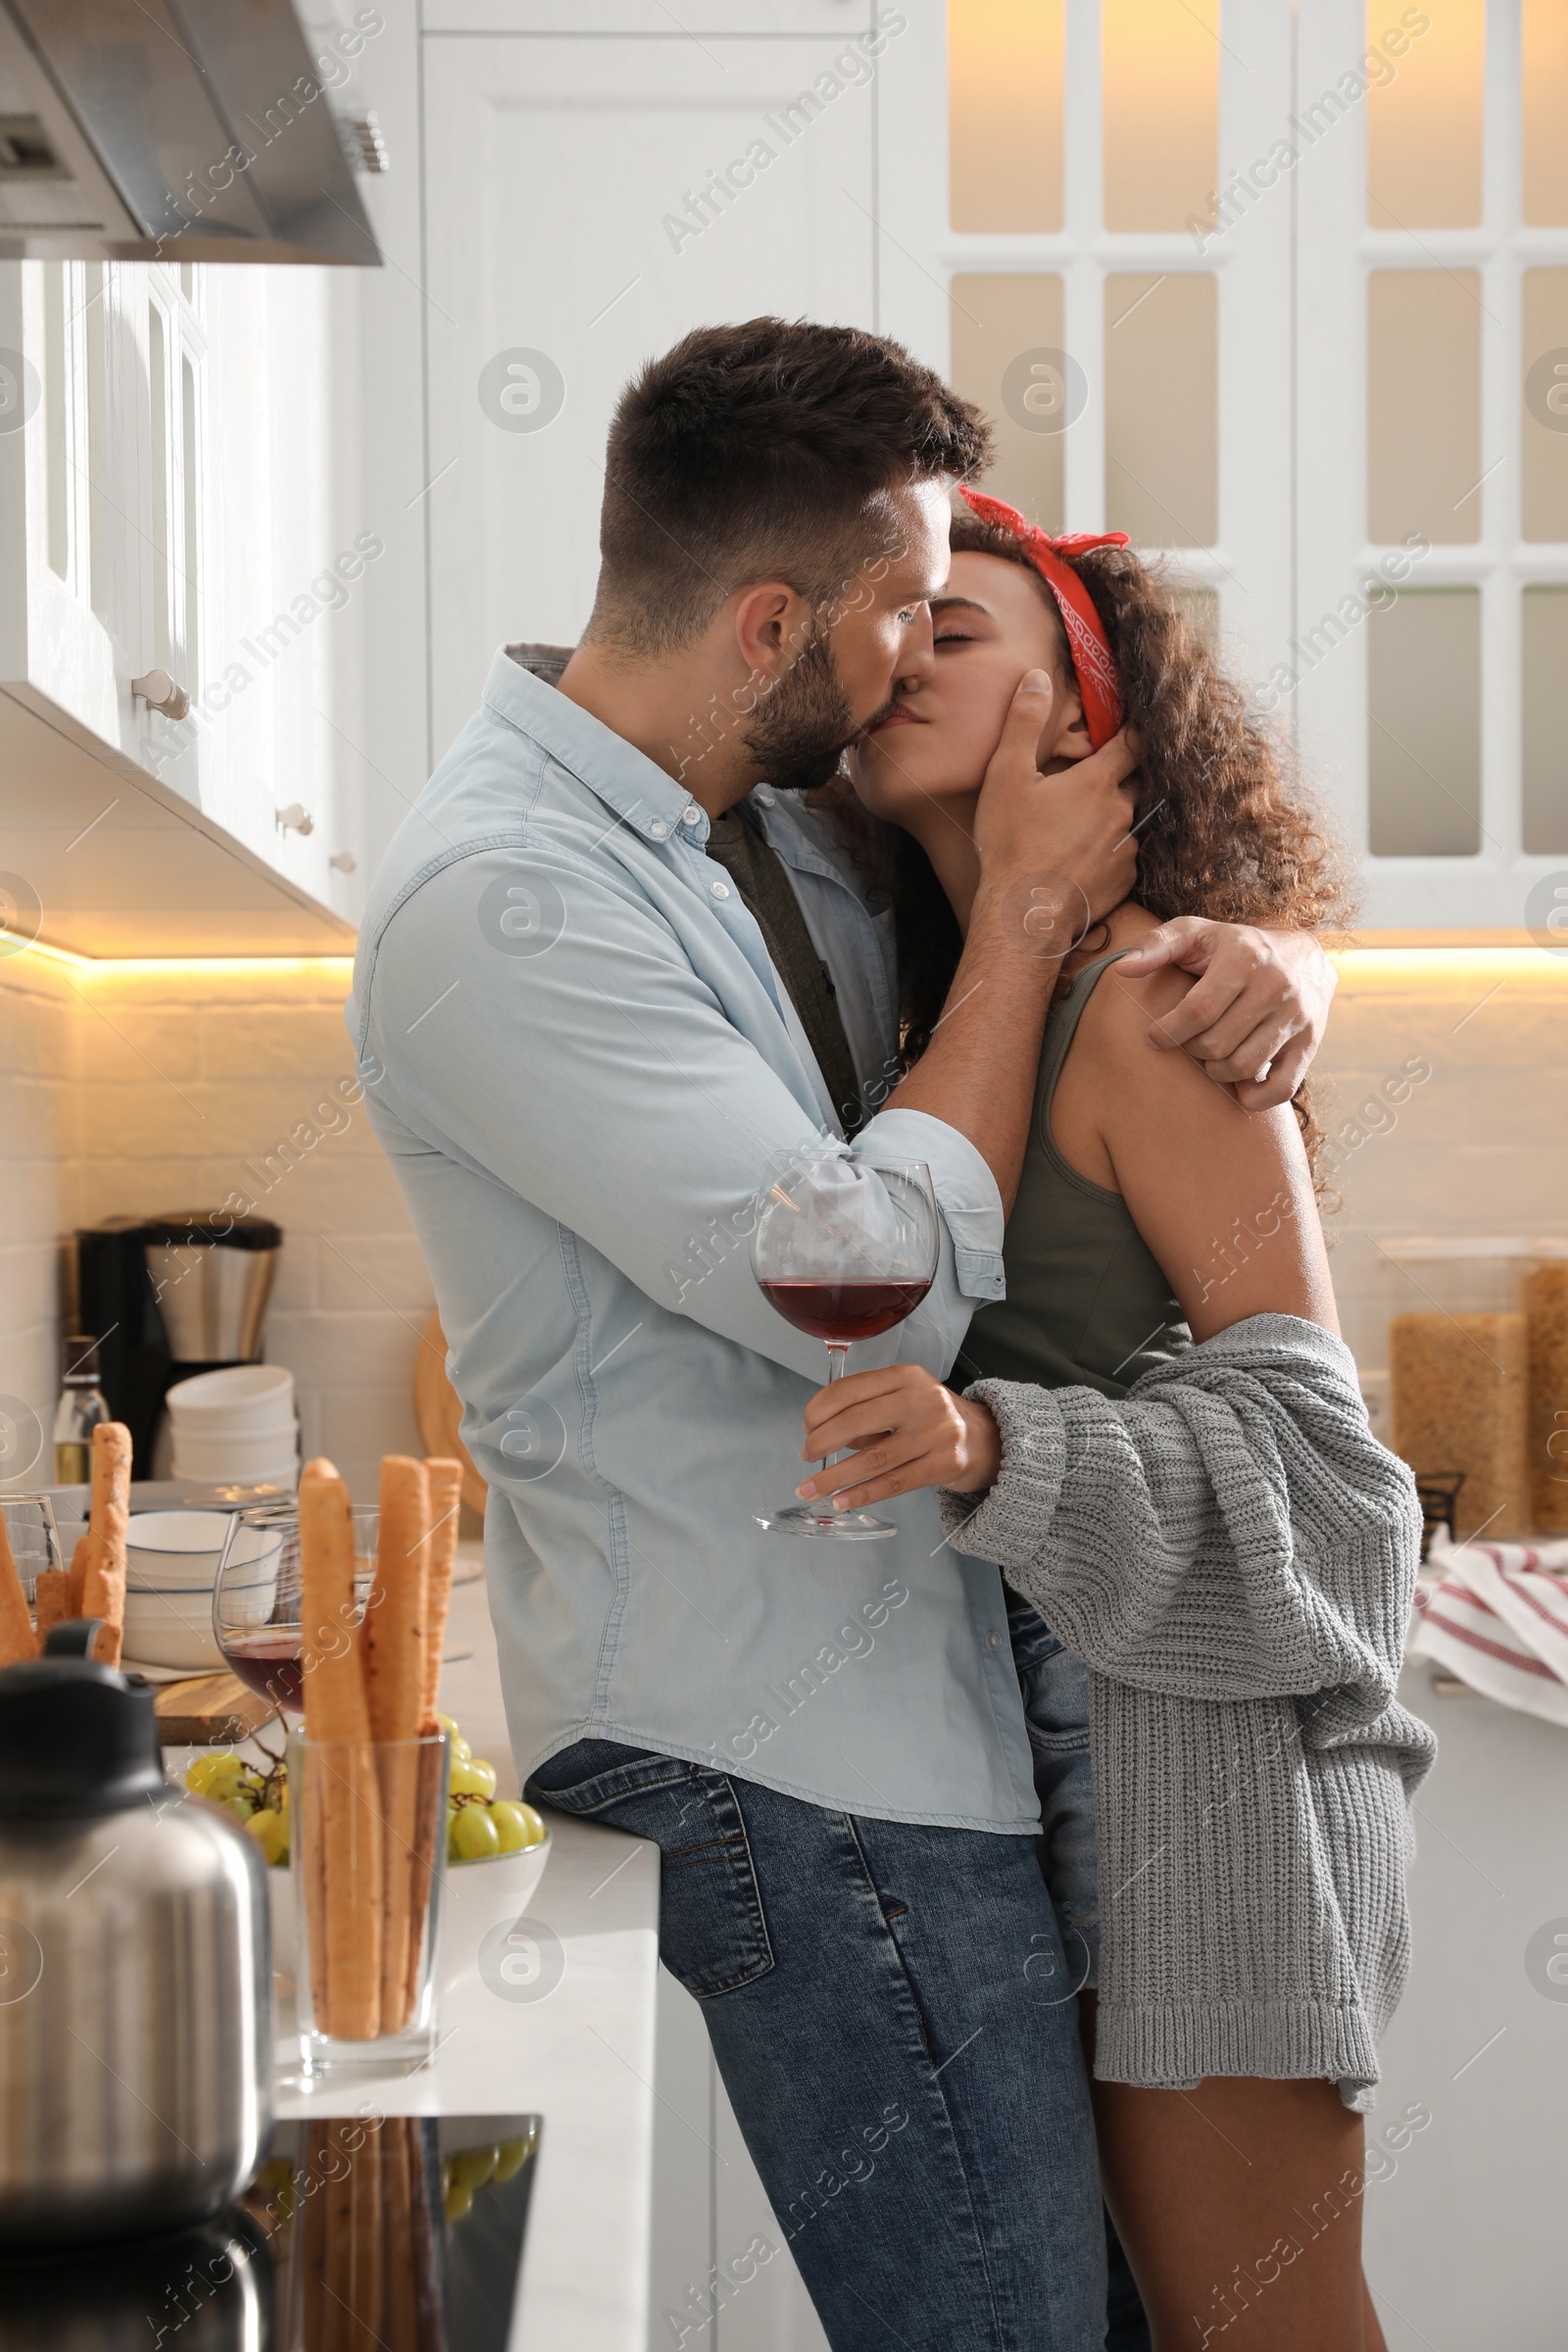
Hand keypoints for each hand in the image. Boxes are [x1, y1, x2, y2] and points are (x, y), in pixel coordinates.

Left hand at [796, 1364, 1000, 1511]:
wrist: (986, 1440)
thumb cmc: (932, 1419)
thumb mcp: (902, 1401)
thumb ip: (866, 1413)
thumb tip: (822, 1434)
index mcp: (906, 1376)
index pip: (851, 1388)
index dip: (819, 1409)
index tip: (806, 1427)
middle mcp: (922, 1399)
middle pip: (857, 1420)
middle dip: (822, 1441)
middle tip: (805, 1455)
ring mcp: (937, 1432)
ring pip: (873, 1458)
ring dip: (835, 1476)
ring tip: (810, 1488)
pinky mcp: (945, 1463)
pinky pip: (894, 1483)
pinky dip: (862, 1494)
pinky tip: (841, 1501)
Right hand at [972, 672, 1139, 925]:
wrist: (1024, 914)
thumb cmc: (1011, 843)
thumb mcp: (1006, 774)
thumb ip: (1023, 722)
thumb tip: (1036, 677)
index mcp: (1099, 781)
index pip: (1133, 742)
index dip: (1135, 729)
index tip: (1135, 721)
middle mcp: (1122, 811)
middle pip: (1136, 781)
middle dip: (1123, 775)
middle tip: (1100, 775)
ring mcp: (1127, 848)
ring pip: (1130, 820)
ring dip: (1115, 816)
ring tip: (1086, 822)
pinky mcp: (1124, 880)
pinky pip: (1126, 855)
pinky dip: (1111, 850)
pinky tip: (1086, 856)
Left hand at [1115, 918, 1336, 1110]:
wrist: (1305, 956)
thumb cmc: (1236, 947)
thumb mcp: (1197, 933)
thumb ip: (1157, 945)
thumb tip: (1122, 969)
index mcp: (1244, 958)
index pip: (1198, 1011)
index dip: (1169, 1032)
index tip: (1154, 1037)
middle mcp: (1275, 987)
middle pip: (1217, 1044)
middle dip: (1192, 1049)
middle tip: (1189, 1041)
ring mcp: (1297, 1017)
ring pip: (1243, 1067)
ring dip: (1216, 1071)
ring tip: (1211, 1055)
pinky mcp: (1311, 1043)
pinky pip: (1282, 1088)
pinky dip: (1255, 1097)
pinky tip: (1239, 1085)